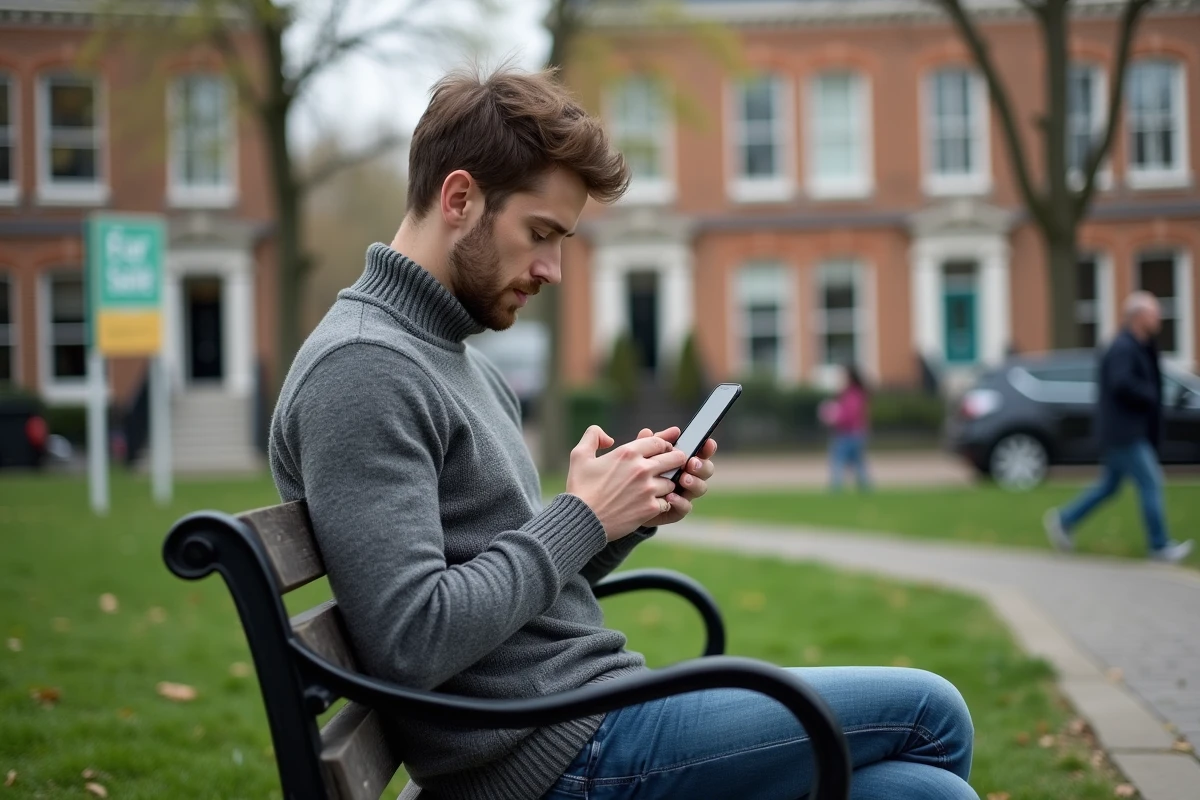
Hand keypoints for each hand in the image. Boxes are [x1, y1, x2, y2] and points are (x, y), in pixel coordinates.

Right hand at [566, 426, 688, 541]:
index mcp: (627, 453)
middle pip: (675, 458)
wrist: (581, 520)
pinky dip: (663, 503)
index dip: (663, 445)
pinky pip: (667, 502)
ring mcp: (648, 489)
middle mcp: (641, 468)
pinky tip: (653, 503)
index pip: (658, 442)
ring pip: (672, 482)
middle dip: (675, 460)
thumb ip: (593, 436)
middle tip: (672, 465)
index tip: (662, 450)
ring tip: (659, 487)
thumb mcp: (579, 455)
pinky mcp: (650, 508)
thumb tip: (609, 438)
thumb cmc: (580, 488)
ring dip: (667, 484)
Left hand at [634, 426, 716, 527]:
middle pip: (706, 470)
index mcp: (683, 460)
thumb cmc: (636, 472)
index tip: (707, 443)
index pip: (701, 452)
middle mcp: (689, 476)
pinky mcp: (676, 510)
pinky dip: (680, 501)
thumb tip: (674, 430)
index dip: (707, 448)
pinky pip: (685, 507)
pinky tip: (670, 496)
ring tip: (683, 479)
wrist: (623, 498)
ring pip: (700, 488)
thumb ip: (656, 441)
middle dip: (702, 466)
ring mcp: (684, 494)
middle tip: (692, 463)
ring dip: (694, 482)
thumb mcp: (643, 453)